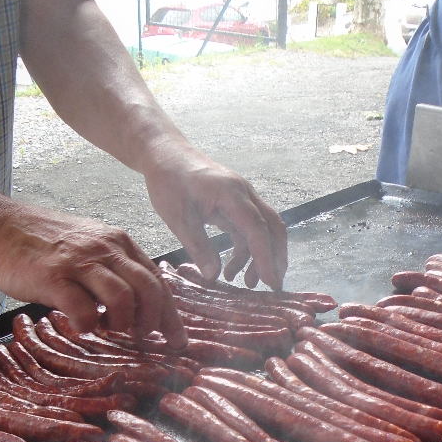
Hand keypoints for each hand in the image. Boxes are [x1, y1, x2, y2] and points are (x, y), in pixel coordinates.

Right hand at [0, 200, 186, 346]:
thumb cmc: (44, 243)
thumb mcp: (89, 244)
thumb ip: (114, 268)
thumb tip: (138, 305)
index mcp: (118, 242)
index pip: (157, 280)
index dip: (171, 314)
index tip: (177, 340)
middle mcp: (105, 248)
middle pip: (149, 289)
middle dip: (154, 321)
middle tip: (144, 338)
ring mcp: (79, 262)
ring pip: (123, 298)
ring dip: (123, 323)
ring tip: (109, 329)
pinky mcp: (54, 277)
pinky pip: (83, 309)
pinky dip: (88, 325)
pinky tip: (81, 326)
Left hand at [142, 143, 287, 289]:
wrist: (165, 154)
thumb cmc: (169, 181)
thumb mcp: (178, 217)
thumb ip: (197, 245)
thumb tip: (214, 276)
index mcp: (232, 194)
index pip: (257, 228)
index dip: (265, 257)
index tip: (270, 283)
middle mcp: (244, 195)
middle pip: (272, 227)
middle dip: (275, 257)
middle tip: (272, 286)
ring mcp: (242, 199)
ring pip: (263, 230)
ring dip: (260, 257)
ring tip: (248, 283)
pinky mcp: (234, 205)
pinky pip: (248, 230)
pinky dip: (245, 251)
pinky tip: (231, 269)